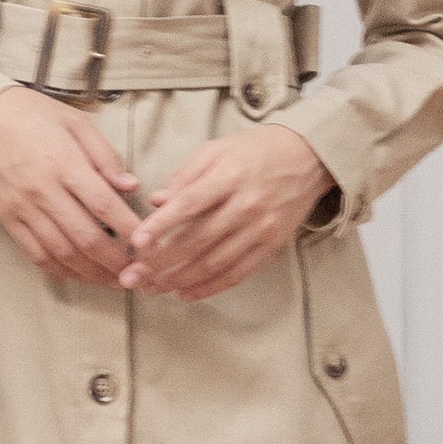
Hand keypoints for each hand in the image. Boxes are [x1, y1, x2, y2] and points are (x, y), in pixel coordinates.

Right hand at [0, 85, 142, 283]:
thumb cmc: (30, 114)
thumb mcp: (75, 121)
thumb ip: (105, 155)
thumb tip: (130, 185)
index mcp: (64, 162)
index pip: (105, 205)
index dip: (131, 229)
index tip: (149, 242)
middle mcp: (43, 190)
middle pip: (86, 238)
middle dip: (116, 261)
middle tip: (136, 271)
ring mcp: (23, 208)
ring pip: (63, 254)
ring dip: (92, 273)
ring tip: (114, 280)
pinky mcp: (7, 219)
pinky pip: (36, 254)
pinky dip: (61, 270)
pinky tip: (80, 274)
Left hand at [118, 125, 333, 300]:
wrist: (309, 157)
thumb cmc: (256, 150)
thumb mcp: (217, 149)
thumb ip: (185, 175)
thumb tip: (156, 201)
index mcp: (230, 175)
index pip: (190, 204)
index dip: (162, 225)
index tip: (137, 242)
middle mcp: (247, 204)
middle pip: (198, 239)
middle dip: (162, 262)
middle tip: (133, 275)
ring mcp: (262, 228)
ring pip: (215, 262)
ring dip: (180, 279)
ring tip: (151, 288)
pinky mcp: (272, 245)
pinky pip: (238, 273)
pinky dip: (210, 287)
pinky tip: (185, 294)